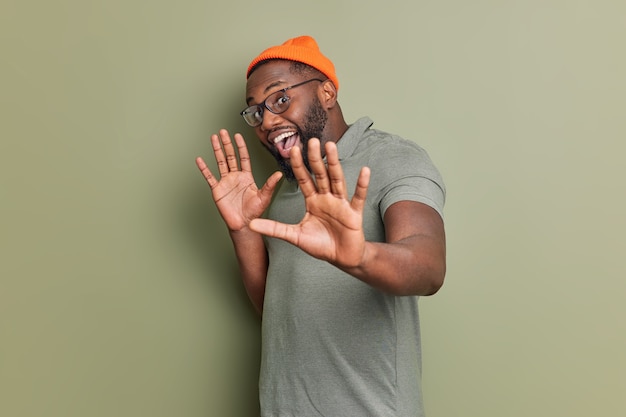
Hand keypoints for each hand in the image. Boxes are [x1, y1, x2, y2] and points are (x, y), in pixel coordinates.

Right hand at [196, 129, 282, 231]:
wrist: (244, 224)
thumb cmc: (254, 212)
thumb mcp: (264, 197)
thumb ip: (270, 185)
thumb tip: (279, 174)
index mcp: (247, 176)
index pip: (243, 157)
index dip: (240, 147)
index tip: (237, 136)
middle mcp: (235, 177)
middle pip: (230, 156)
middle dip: (227, 144)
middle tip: (223, 132)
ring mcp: (225, 182)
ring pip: (220, 162)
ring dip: (216, 150)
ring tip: (213, 138)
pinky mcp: (217, 190)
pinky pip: (209, 177)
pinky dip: (204, 169)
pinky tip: (200, 160)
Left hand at [249, 138, 370, 268]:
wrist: (341, 258)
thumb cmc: (320, 245)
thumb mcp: (294, 236)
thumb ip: (274, 229)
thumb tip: (251, 225)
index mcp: (313, 201)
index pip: (304, 179)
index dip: (297, 165)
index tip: (291, 149)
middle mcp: (327, 198)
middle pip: (320, 175)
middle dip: (314, 158)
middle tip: (311, 140)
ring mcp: (341, 204)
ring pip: (337, 180)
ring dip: (334, 164)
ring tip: (331, 146)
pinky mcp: (354, 213)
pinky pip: (358, 197)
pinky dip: (361, 185)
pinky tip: (365, 171)